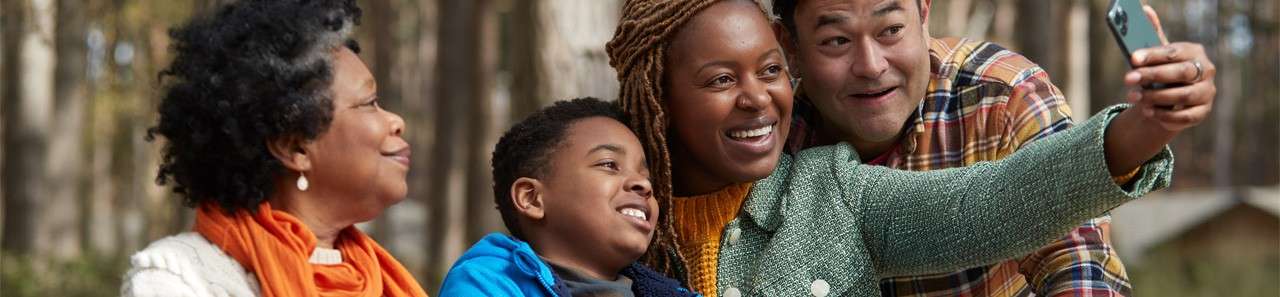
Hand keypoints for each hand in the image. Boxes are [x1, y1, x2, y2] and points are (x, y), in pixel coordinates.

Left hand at [1123, 5, 1215, 131]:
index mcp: (1193, 52)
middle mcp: (1206, 70)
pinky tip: (1148, 112)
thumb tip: (1144, 9)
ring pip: (1183, 96)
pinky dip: (1164, 116)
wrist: (1169, 100)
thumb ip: (1152, 34)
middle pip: (1180, 73)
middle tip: (1128, 79)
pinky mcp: (1203, 111)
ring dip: (1155, 97)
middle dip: (1152, 76)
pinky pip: (1185, 116)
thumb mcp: (1156, 54)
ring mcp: (1207, 92)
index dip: (1153, 55)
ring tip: (1134, 97)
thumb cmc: (1161, 72)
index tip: (1132, 59)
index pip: (1174, 52)